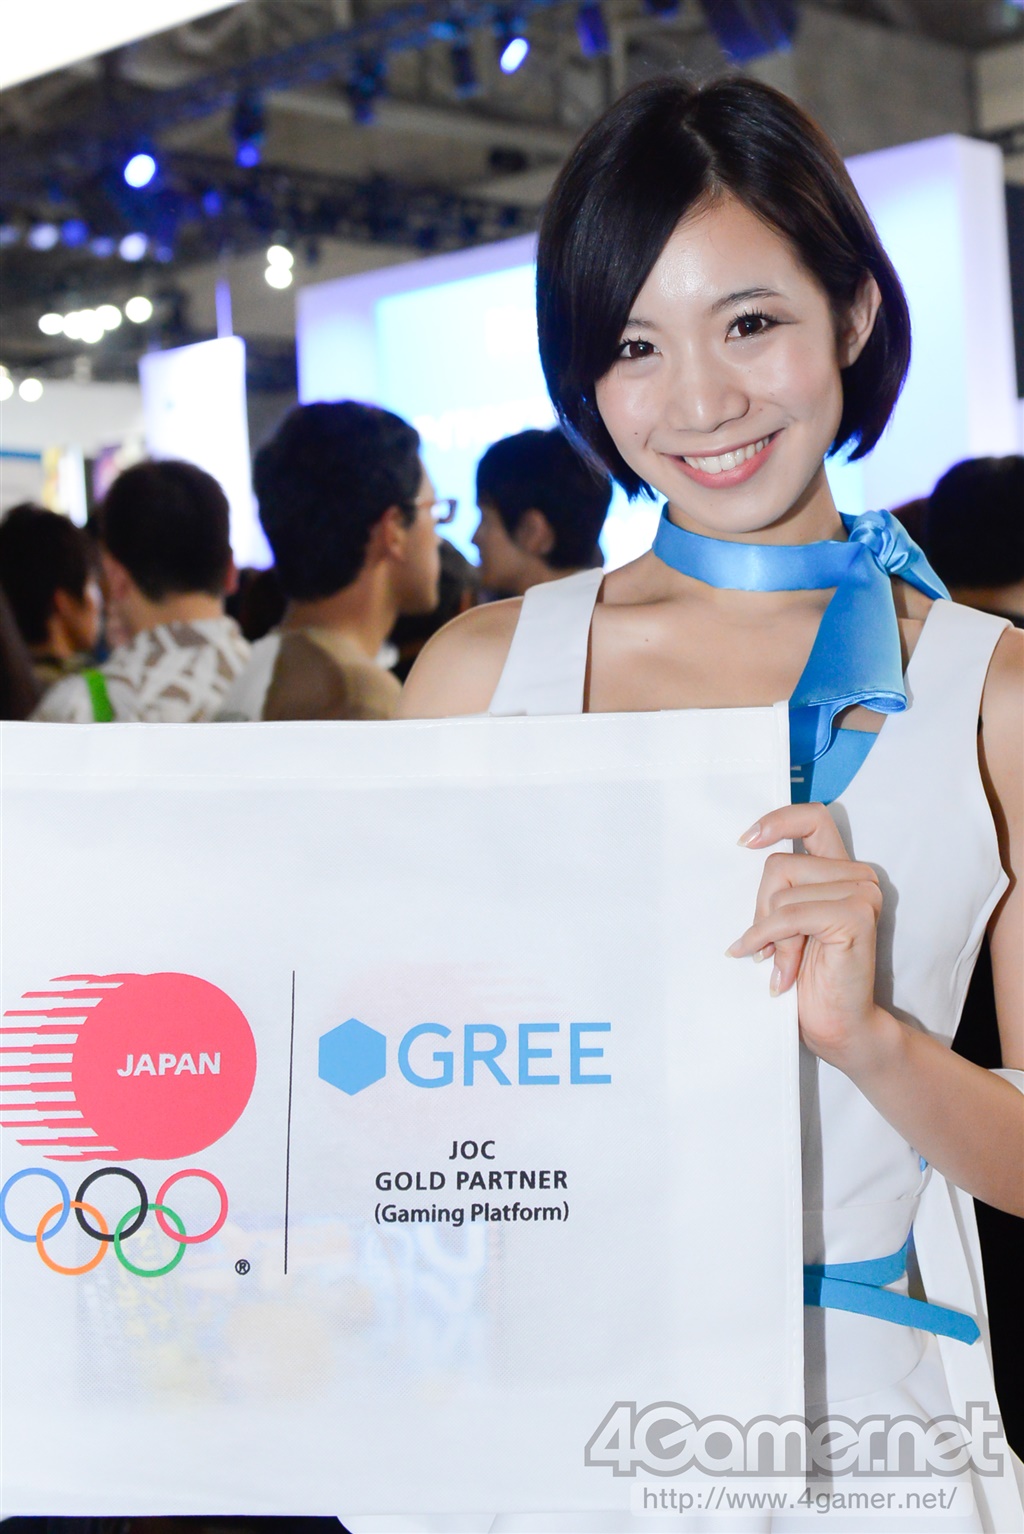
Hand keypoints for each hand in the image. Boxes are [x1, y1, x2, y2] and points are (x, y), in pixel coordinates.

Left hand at [727, 803, 888, 1070]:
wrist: (839, 1025)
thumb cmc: (809, 978)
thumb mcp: (786, 923)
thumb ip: (780, 890)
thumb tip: (745, 852)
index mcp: (840, 870)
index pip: (813, 818)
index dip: (777, 821)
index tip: (745, 842)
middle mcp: (857, 875)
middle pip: (778, 864)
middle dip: (761, 908)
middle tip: (765, 947)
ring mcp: (862, 893)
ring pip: (781, 891)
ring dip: (769, 932)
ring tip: (778, 963)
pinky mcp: (856, 916)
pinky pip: (789, 915)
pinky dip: (769, 939)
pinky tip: (774, 969)